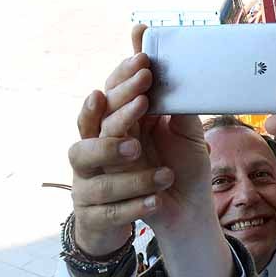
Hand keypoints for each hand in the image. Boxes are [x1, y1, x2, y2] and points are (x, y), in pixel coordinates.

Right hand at [69, 28, 212, 255]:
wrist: (182, 214)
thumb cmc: (181, 167)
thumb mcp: (185, 133)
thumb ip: (178, 107)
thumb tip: (180, 74)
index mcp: (122, 123)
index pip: (113, 93)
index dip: (123, 77)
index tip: (143, 62)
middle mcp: (102, 145)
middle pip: (97, 121)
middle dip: (118, 107)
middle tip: (143, 98)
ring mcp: (95, 178)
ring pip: (90, 158)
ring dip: (115, 151)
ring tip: (137, 147)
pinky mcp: (99, 213)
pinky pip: (108, 208)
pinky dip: (133, 201)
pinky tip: (157, 197)